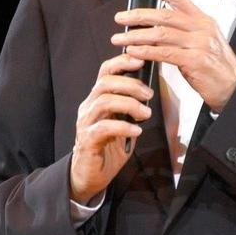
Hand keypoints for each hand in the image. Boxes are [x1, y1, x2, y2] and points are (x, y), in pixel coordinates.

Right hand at [70, 53, 152, 203]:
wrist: (89, 175)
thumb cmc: (108, 147)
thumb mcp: (124, 122)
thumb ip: (132, 107)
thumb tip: (149, 91)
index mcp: (97, 98)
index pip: (106, 71)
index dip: (122, 61)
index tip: (142, 59)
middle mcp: (88, 106)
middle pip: (105, 82)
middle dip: (130, 84)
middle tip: (149, 94)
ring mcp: (86, 122)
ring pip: (104, 101)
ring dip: (129, 104)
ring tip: (146, 113)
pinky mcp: (87, 140)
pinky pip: (104, 127)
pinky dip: (123, 126)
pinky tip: (137, 130)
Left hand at [111, 0, 235, 113]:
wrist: (233, 88)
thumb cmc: (215, 67)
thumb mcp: (203, 41)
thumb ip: (184, 31)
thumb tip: (156, 27)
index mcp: (203, 20)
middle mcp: (202, 28)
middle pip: (165, 16)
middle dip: (138, 15)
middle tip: (120, 17)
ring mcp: (199, 44)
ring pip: (161, 34)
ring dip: (136, 36)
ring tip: (119, 38)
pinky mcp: (195, 61)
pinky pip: (165, 53)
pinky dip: (146, 52)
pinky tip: (133, 52)